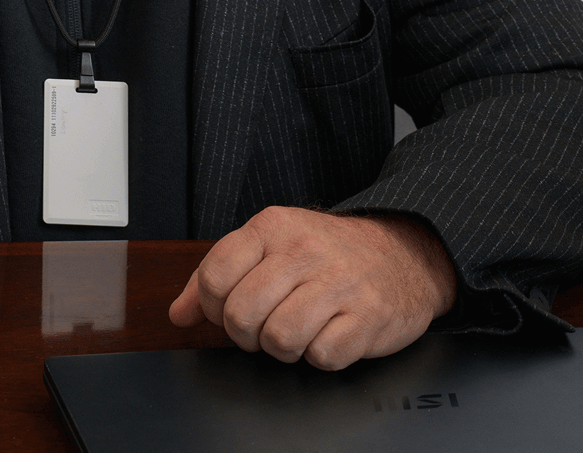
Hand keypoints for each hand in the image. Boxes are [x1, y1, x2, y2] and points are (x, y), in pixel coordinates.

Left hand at [168, 206, 456, 369]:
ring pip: (278, 340)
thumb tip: (178, 314)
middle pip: (241, 315)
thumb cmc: (327, 253)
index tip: (230, 310)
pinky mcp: (367, 316)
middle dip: (247, 334)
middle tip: (265, 326)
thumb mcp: (269, 246)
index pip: (214, 276)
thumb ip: (217, 276)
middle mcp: (302, 249)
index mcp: (271, 226)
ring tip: (297, 330)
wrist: (403, 253)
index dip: (214, 307)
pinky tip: (328, 334)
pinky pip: (321, 356)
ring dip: (283, 348)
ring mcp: (337, 282)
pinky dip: (320, 355)